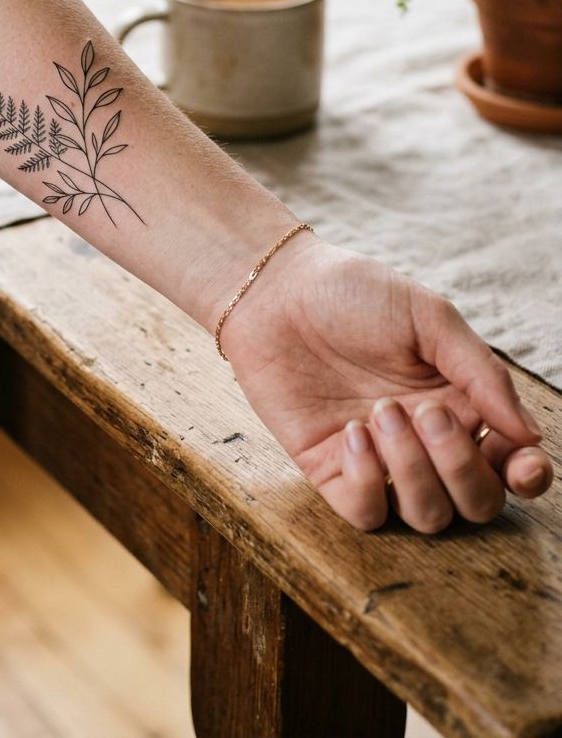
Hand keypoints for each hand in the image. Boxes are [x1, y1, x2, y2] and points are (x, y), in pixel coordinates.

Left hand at [221, 235, 552, 531]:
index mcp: (459, 404)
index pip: (509, 465)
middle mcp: (424, 442)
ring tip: (382, 411)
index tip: (523, 464)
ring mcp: (378, 461)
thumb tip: (530, 435)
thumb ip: (481, 373)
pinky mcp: (330, 470)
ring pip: (428, 515)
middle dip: (461, 467)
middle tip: (425, 412)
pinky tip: (353, 432)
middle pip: (476, 502)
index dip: (526, 477)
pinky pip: (368, 514)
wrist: (277, 292)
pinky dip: (368, 481)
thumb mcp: (428, 317)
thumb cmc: (354, 294)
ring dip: (413, 469)